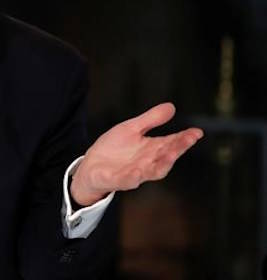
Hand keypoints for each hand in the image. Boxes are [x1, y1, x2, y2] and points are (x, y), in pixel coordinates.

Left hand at [70, 102, 202, 205]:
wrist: (91, 166)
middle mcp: (147, 162)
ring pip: (152, 171)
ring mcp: (134, 173)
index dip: (184, 138)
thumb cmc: (114, 149)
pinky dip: (133, 177)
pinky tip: (137, 172)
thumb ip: (150, 120)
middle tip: (189, 138)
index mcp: (151, 149)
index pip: (171, 143)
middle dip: (178, 148)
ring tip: (171, 154)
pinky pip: (127, 181)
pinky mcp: (117, 180)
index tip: (197, 131)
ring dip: (162, 164)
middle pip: (166, 156)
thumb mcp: (131, 129)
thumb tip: (171, 106)